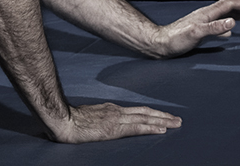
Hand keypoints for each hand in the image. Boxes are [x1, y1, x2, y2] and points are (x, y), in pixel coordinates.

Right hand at [49, 103, 181, 142]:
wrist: (61, 120)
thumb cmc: (69, 121)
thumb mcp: (87, 117)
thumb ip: (97, 119)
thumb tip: (99, 123)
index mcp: (111, 109)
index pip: (137, 111)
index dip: (152, 114)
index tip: (164, 117)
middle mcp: (116, 111)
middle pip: (145, 112)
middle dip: (163, 116)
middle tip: (178, 120)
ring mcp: (115, 119)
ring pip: (144, 118)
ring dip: (162, 121)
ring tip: (176, 125)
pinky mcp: (113, 129)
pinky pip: (136, 128)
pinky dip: (150, 128)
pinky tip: (161, 130)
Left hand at [151, 0, 239, 58]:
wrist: (160, 44)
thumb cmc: (176, 40)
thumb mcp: (196, 34)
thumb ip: (214, 28)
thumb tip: (232, 21)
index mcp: (206, 14)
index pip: (228, 4)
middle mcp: (205, 15)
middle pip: (227, 6)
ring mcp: (202, 22)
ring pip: (223, 14)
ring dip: (237, 15)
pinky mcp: (199, 30)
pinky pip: (218, 24)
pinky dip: (228, 25)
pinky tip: (229, 33)